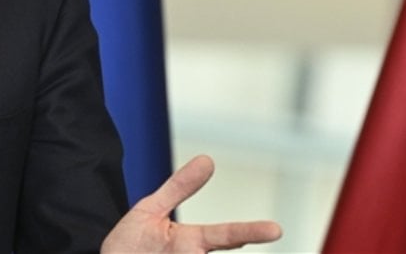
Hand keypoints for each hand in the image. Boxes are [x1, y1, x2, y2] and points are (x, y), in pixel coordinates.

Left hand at [100, 155, 281, 252]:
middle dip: (245, 237)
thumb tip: (207, 160)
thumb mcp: (151, 209)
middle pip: (224, 246)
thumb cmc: (129, 243)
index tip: (276, 229)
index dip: (250, 231)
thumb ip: (178, 188)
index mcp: (191, 242)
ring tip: (178, 249)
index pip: (227, 235)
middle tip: (272, 232)